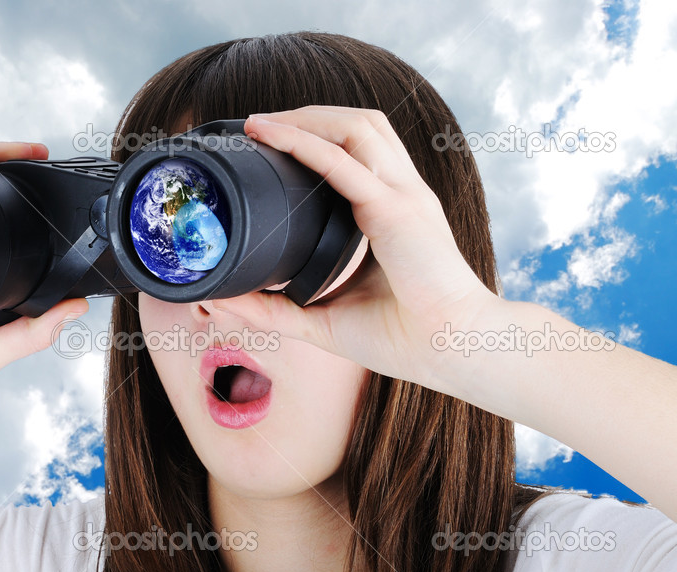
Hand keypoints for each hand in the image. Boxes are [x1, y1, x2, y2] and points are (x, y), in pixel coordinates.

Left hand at [213, 106, 501, 387]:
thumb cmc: (404, 339)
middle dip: (308, 115)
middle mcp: (402, 194)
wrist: (455, 351)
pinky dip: (304, 144)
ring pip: (356, 127)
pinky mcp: (396, 211)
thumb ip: (272, 311)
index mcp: (394, 212)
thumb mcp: (323, 323)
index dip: (316, 138)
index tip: (268, 144)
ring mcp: (403, 196)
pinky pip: (343, 164)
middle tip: (257, 125)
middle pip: (360, 125)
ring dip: (305, 117)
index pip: (358, 153)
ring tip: (260, 123)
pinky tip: (273, 136)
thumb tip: (221, 303)